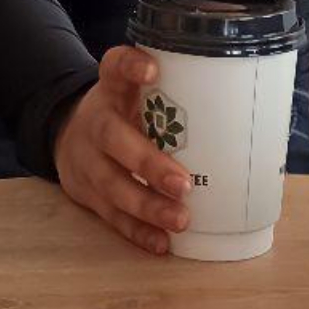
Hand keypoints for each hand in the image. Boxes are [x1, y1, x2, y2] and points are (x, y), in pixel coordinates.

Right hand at [52, 45, 193, 256]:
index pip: (114, 66)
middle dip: (147, 164)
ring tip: (181, 219)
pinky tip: (161, 242)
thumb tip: (241, 96)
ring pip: (112, 184)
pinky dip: (137, 231)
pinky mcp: (86, 193)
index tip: (152, 71)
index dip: (130, 67)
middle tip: (183, 184)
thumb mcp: (134, 89)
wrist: (67, 136)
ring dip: (146, 206)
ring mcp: (87, 160)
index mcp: (110, 88)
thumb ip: (172, 88)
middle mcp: (95, 121)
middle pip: (113, 138)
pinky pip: (110, 215)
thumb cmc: (123, 111)